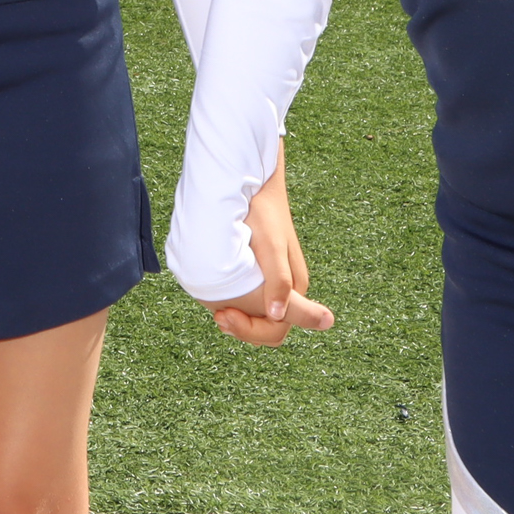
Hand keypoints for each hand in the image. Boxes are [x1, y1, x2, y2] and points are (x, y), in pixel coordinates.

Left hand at [204, 151, 333, 346]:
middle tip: (218, 314)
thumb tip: (278, 314)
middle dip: (243, 328)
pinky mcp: (263, 274)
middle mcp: (289, 289)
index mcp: (296, 286)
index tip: (225, 315)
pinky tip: (220, 298)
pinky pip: (252, 303)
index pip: (276, 330)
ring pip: (259, 318)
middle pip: (268, 328)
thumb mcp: (271, 245)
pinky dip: (237, 307)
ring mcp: (276, 283)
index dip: (251, 331)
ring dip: (238, 320)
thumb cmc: (263, 211)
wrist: (256, 182)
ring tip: (218, 309)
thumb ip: (279, 280)